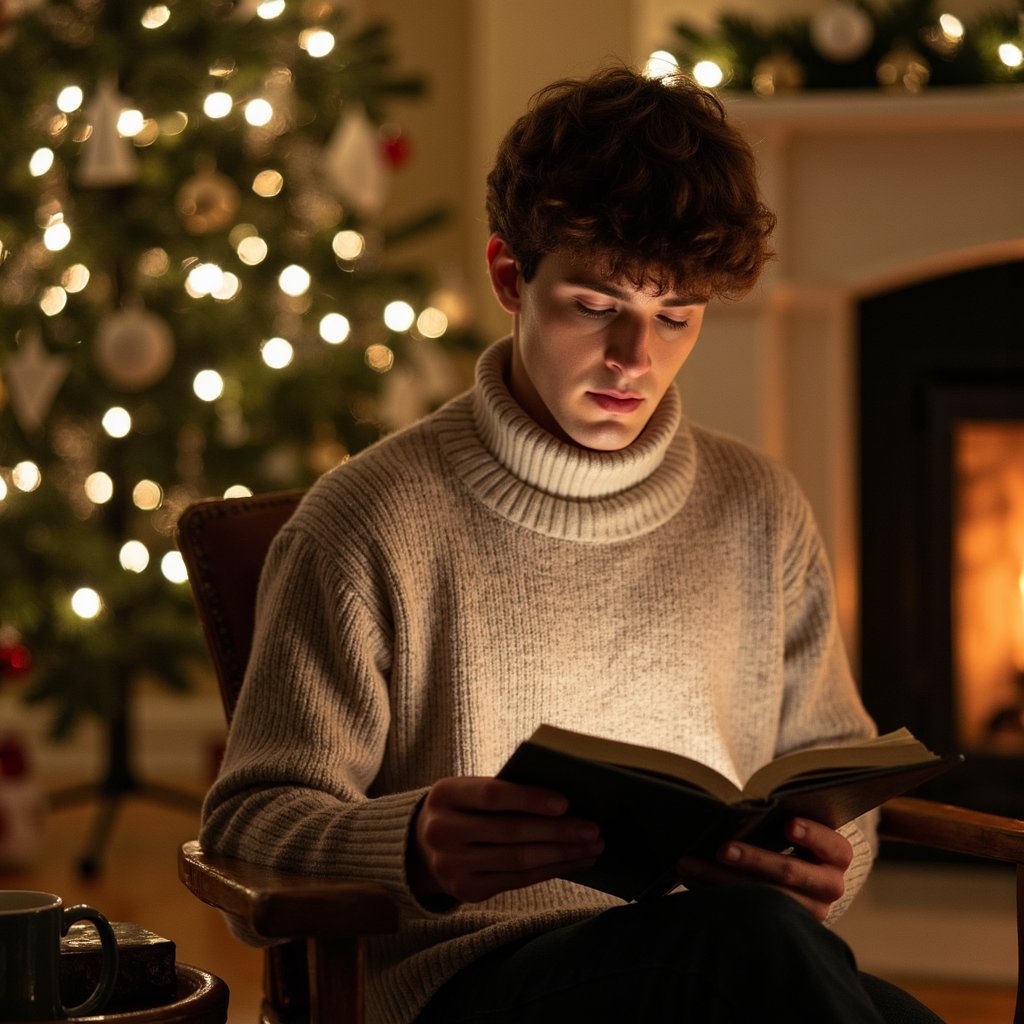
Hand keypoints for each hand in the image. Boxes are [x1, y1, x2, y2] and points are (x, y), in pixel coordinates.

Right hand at [408, 776, 603, 903]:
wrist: (420, 846)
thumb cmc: (461, 807)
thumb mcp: (468, 790)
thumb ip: (504, 790)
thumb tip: (564, 800)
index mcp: (444, 795)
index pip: (491, 795)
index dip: (529, 799)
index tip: (565, 802)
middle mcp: (442, 832)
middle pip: (511, 832)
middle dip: (558, 831)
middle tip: (593, 829)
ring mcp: (452, 866)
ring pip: (518, 860)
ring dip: (561, 853)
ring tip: (591, 846)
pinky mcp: (466, 891)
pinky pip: (517, 880)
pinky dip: (550, 870)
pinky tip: (572, 861)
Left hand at [676, 818, 851, 921]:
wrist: (799, 878)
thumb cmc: (790, 836)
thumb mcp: (795, 825)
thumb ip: (779, 816)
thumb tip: (739, 805)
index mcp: (837, 855)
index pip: (832, 845)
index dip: (811, 834)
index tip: (788, 824)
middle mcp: (829, 886)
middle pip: (789, 873)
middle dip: (752, 859)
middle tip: (721, 848)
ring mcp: (808, 911)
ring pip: (763, 897)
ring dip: (721, 880)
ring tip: (688, 864)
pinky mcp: (782, 925)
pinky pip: (746, 911)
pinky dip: (715, 892)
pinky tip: (691, 880)